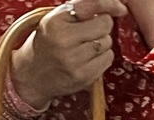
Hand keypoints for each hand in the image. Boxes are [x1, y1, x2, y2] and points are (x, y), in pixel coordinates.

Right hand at [10, 0, 128, 109]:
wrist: (33, 75)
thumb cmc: (50, 40)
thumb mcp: (58, 17)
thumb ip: (84, 5)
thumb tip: (119, 8)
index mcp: (56, 24)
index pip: (94, 5)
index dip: (109, 5)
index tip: (119, 8)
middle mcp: (64, 43)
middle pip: (105, 25)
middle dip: (101, 26)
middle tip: (88, 32)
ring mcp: (74, 63)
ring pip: (107, 43)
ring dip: (101, 43)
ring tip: (84, 47)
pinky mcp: (83, 78)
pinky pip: (107, 60)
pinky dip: (102, 57)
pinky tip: (88, 59)